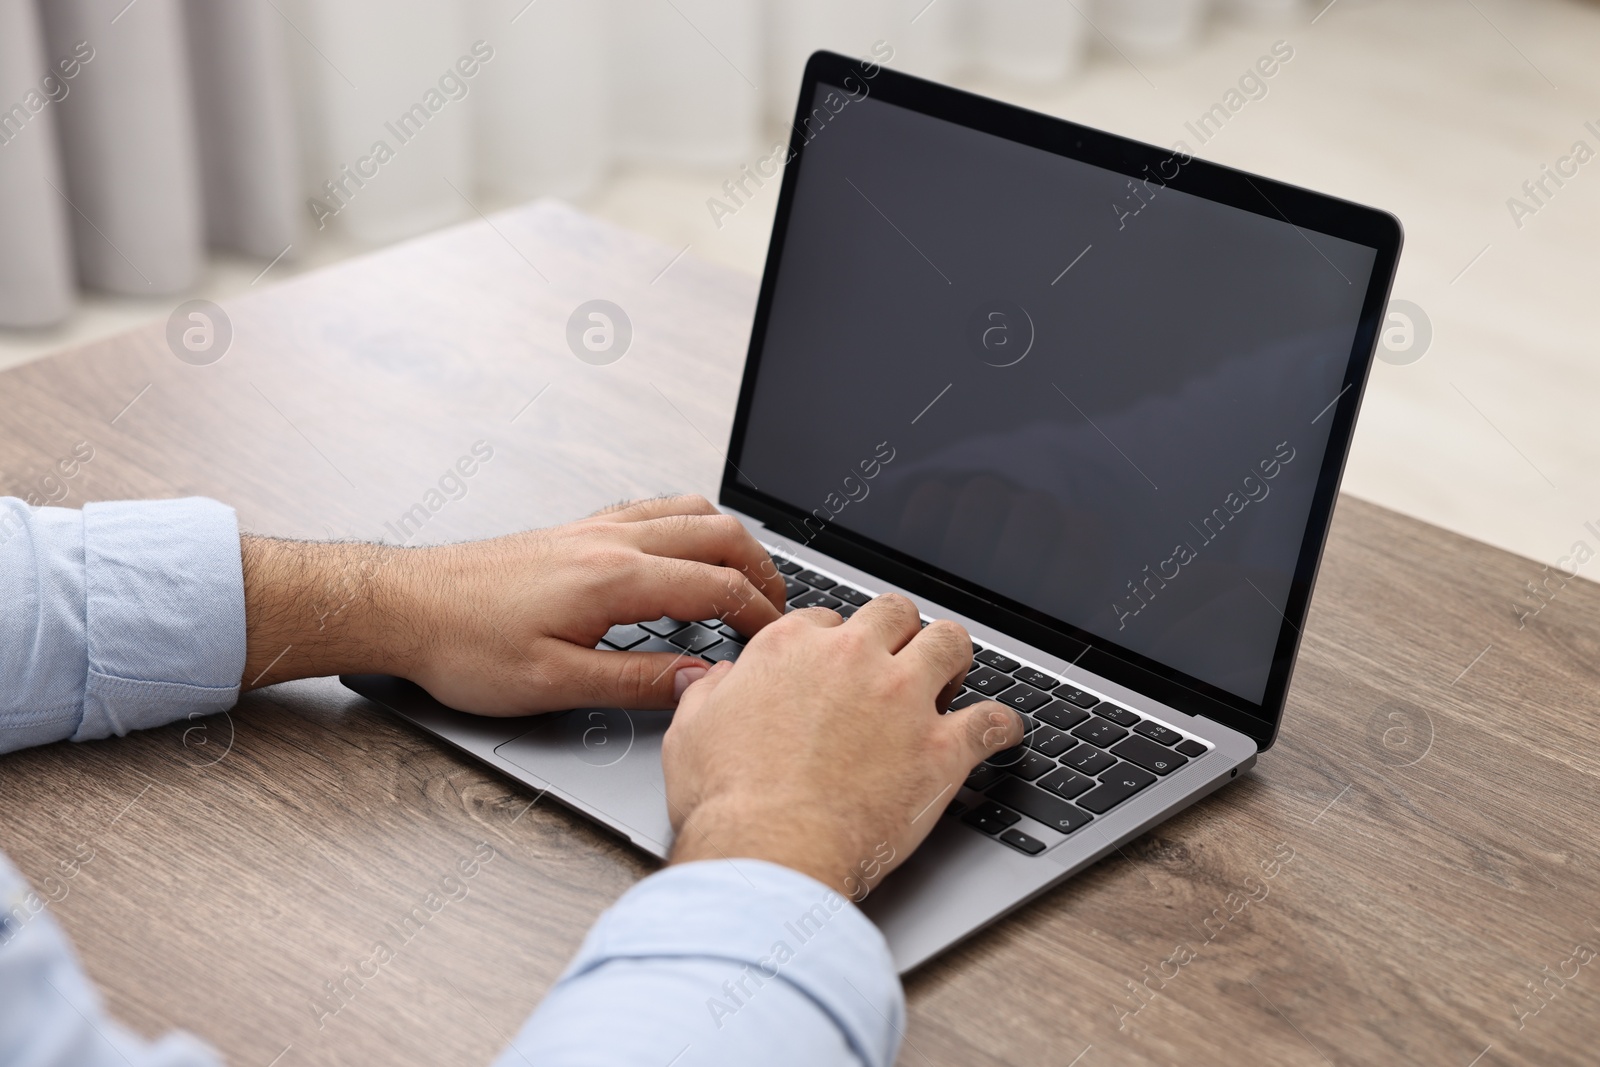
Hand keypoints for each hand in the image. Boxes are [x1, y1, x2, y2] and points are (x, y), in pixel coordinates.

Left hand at [240, 495, 787, 713]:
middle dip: (761, 569)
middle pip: (718, 534)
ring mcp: (592, 529)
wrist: (404, 605)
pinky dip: (690, 527)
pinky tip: (682, 555)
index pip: (717, 586)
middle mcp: (610, 540)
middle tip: (777, 608)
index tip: (777, 642)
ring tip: (745, 578)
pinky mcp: (575, 531)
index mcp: (615, 577)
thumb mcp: (554, 685)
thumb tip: (699, 682)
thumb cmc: (463, 644)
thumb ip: (637, 682)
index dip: (759, 615)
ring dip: (729, 540)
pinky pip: (653, 510)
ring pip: (688, 511)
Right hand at [662, 594, 1025, 898]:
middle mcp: (853, 660)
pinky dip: (1003, 726)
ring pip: (950, 644)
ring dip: (952, 657)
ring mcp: (903, 700)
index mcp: (792, 649)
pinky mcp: (941, 749)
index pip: (826, 619)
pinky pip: (992, 720)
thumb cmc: (727, 800)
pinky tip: (1004, 731)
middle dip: (900, 632)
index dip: (835, 642)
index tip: (838, 664)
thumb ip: (709, 693)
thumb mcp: (691, 731)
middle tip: (900, 658)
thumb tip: (721, 678)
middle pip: (894, 615)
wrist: (769, 853)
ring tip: (952, 675)